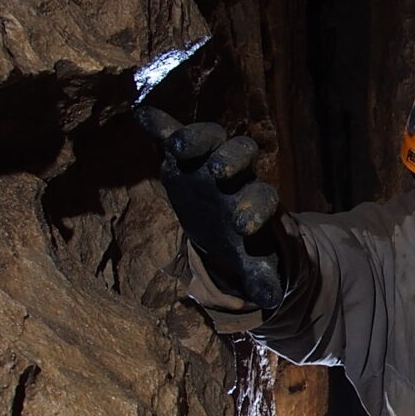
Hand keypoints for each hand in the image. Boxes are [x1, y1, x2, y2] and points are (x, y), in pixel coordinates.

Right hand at [135, 106, 284, 308]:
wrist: (223, 220)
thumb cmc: (240, 242)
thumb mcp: (252, 260)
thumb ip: (260, 275)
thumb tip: (273, 300)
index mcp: (255, 200)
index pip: (262, 197)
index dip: (255, 208)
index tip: (244, 226)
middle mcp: (237, 173)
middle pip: (240, 155)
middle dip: (232, 160)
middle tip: (219, 172)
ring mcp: (209, 158)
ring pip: (211, 139)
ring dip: (198, 138)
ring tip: (178, 147)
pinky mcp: (183, 155)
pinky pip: (172, 134)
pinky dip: (159, 125)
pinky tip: (141, 115)